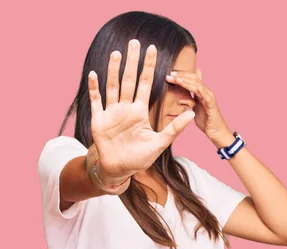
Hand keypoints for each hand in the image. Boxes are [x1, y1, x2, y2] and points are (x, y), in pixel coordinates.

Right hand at [88, 39, 195, 183]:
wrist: (120, 169)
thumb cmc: (140, 157)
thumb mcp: (160, 143)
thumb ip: (175, 128)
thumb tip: (191, 113)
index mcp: (140, 111)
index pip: (146, 84)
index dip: (149, 67)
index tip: (153, 49)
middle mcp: (126, 107)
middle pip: (129, 79)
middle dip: (132, 61)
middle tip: (134, 42)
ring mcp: (111, 112)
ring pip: (113, 86)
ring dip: (114, 70)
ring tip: (117, 53)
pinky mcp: (99, 120)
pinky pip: (96, 101)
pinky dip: (94, 88)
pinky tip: (95, 74)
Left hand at [165, 69, 231, 145]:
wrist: (217, 133)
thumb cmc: (207, 121)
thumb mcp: (196, 108)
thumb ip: (191, 99)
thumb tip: (184, 93)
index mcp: (201, 93)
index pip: (191, 80)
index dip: (181, 76)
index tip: (169, 75)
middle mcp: (206, 93)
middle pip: (194, 80)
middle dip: (181, 76)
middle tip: (169, 74)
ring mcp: (210, 99)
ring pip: (198, 86)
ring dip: (187, 82)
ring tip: (177, 79)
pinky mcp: (212, 106)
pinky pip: (207, 97)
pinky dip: (201, 91)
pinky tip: (195, 87)